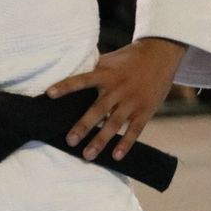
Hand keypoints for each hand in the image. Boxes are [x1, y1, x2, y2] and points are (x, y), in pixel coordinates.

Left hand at [48, 37, 185, 161]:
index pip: (81, 80)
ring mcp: (132, 101)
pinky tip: (116, 156)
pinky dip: (126, 144)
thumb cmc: (129, 58)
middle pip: (97, 110)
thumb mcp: (110, 60)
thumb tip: (68, 72)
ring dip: (101, 141)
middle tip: (69, 141)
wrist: (161, 54)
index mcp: (105, 74)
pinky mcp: (145, 110)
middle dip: (83, 126)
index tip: (49, 94)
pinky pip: (135, 130)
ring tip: (88, 155)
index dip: (66, 86)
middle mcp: (117, 89)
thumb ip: (92, 69)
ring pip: (114, 124)